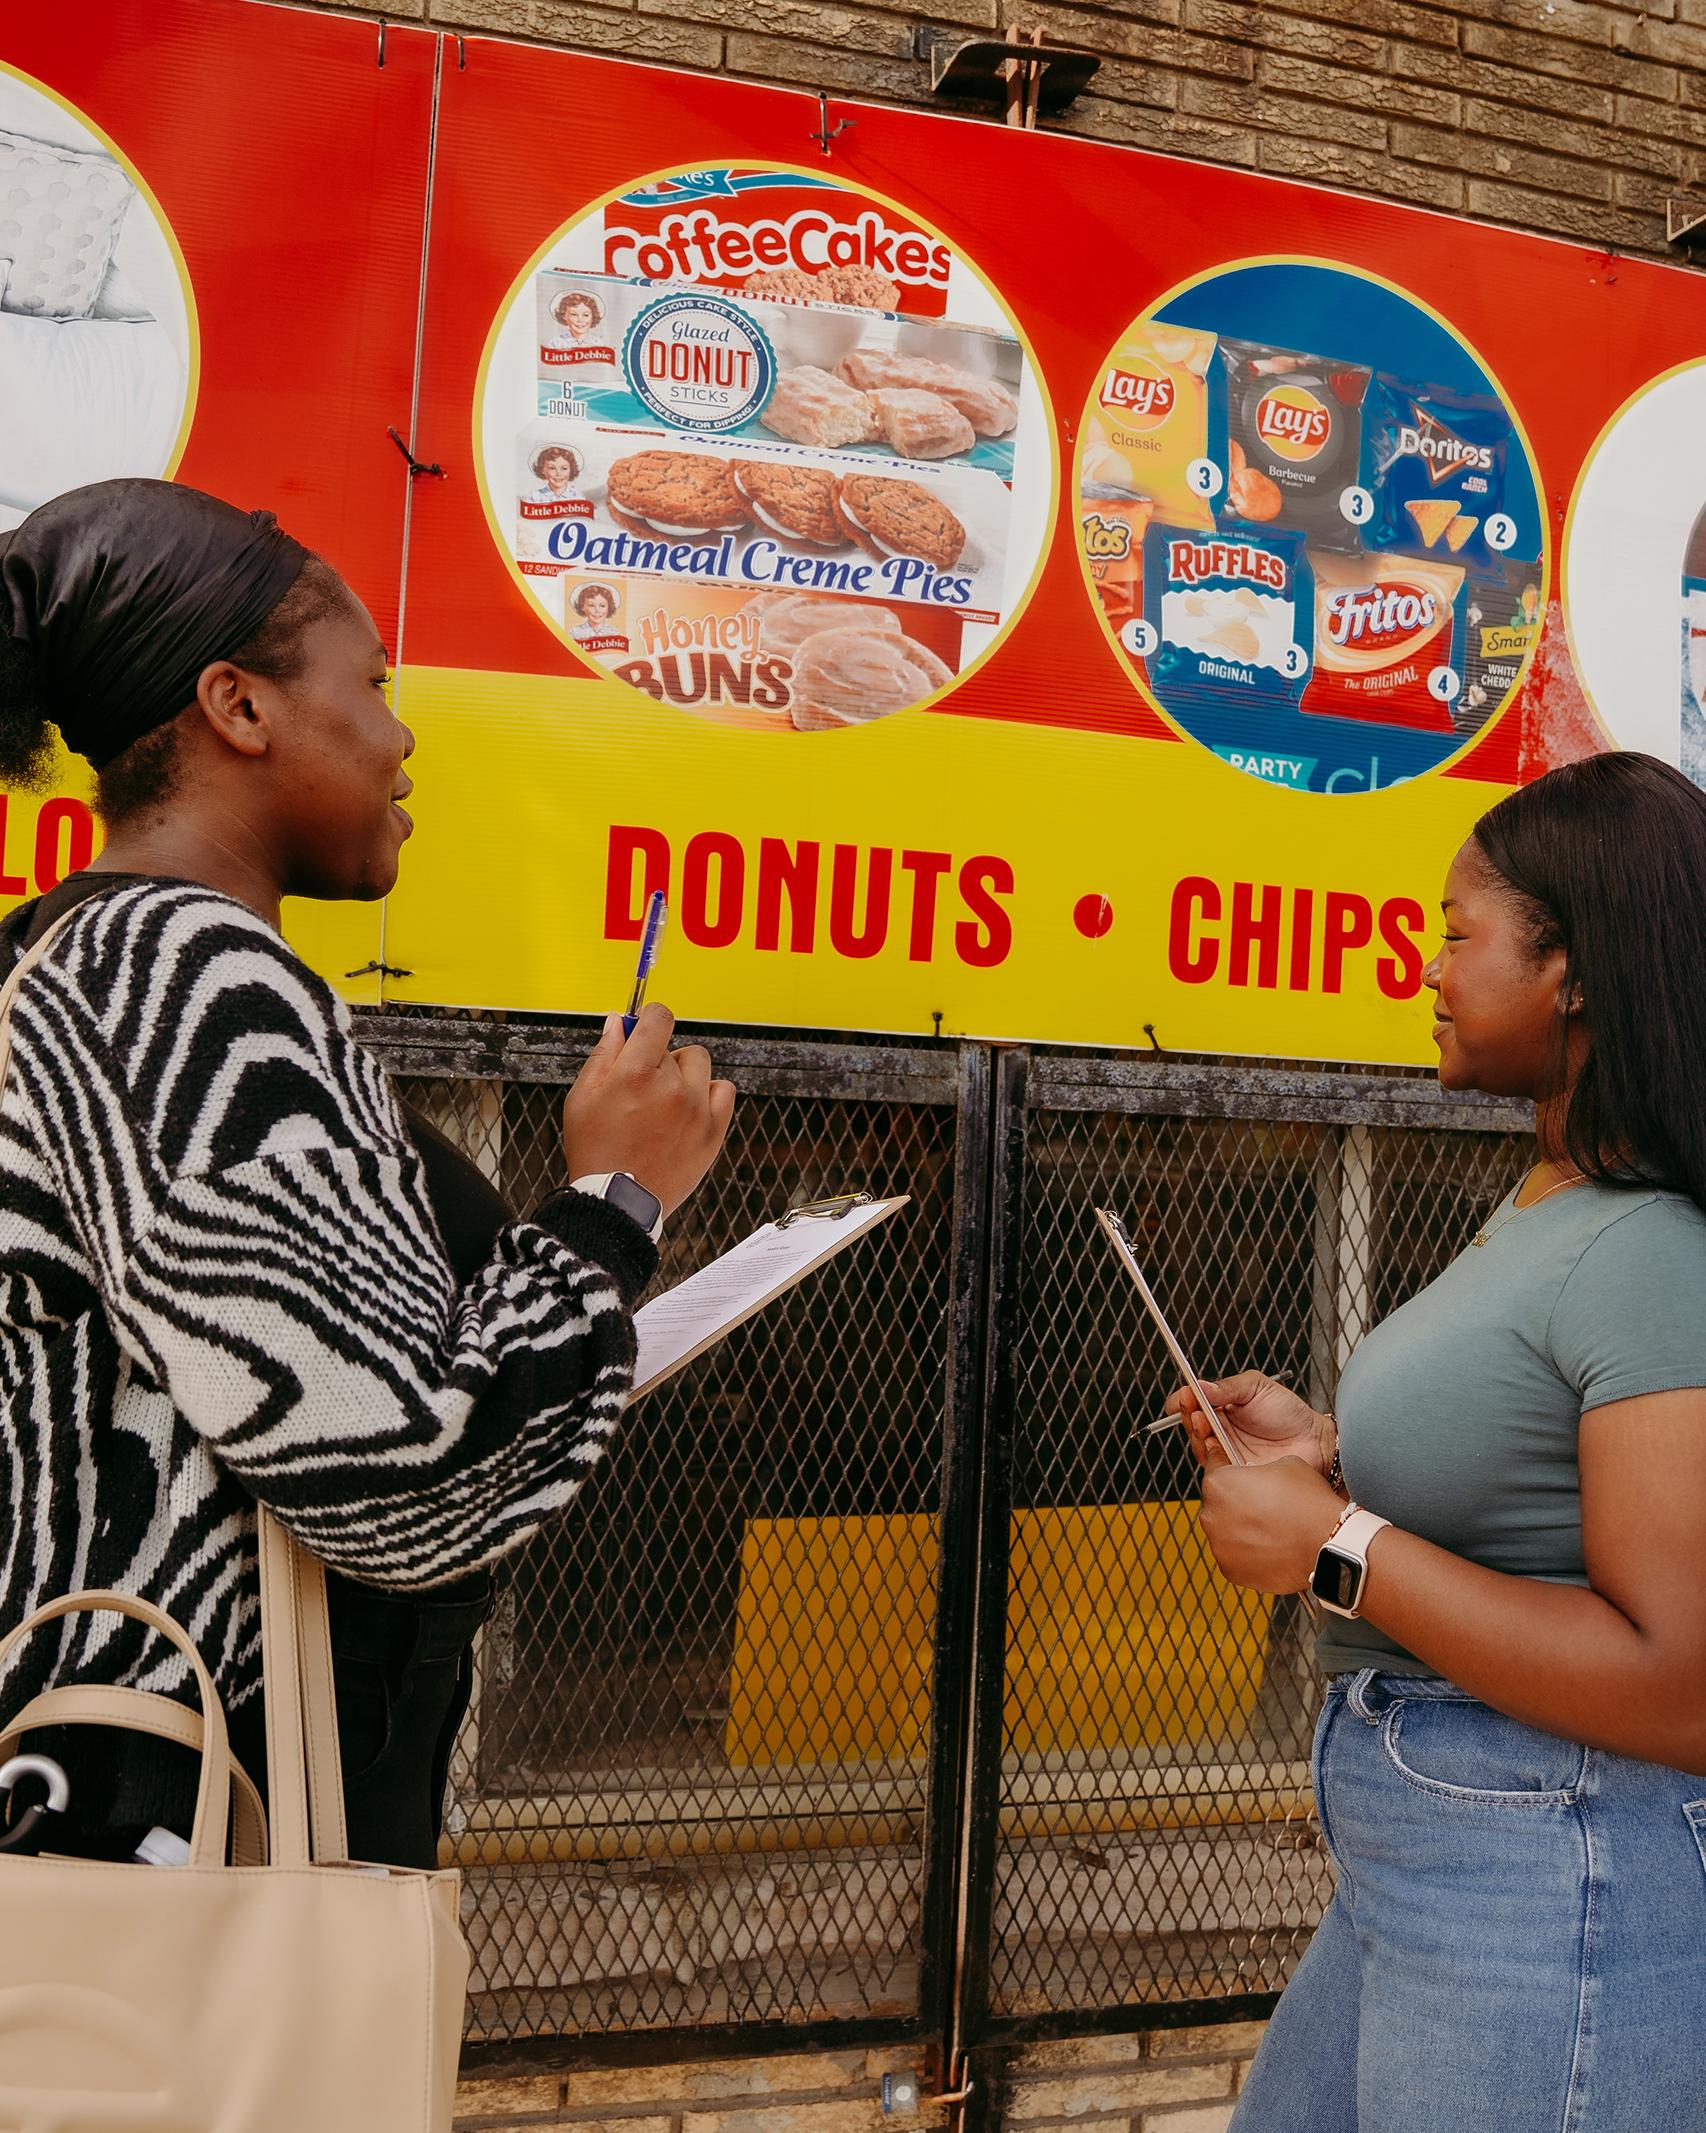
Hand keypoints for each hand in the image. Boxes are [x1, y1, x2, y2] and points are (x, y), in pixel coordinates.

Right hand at [562, 1003, 734, 1216]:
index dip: (650, 1016)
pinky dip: (709, 1092)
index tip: (646, 1025)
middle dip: (657, 1058)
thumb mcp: (582, 1098)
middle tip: (640, 1087)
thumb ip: (603, 1054)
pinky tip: (688, 1108)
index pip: (659, 1018)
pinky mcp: (713, 1130)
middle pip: (674, 1046)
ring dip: (683, 1074)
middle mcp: (672, 1087)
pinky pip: (724, 1090)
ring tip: (663, 1101)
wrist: (617, 1202)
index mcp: (636, 1073)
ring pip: (699, 1065)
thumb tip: (618, 1022)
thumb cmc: (596, 1152)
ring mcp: (697, 1109)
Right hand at [1165, 1370, 1333, 1473]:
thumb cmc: (1290, 1413)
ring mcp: (1226, 1452)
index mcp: (1223, 1407)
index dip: (1185, 1399)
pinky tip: (1217, 1446)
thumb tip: (1201, 1385)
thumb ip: (1229, 1387)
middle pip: (1192, 1425)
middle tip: (1195, 1408)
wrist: (1315, 1441)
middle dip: (1189, 1415)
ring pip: (1199, 1447)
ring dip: (1198, 1435)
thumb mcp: (1257, 1388)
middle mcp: (1221, 1430)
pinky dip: (1212, 1456)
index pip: (1194, 1403)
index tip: (1186, 1394)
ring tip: (1206, 1424)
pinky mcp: (1235, 1473)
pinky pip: (1216, 1468)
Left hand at [1199, 1449, 1344, 1593]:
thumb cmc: (1308, 1503)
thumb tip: (1260, 1475)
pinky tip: (1271, 1548)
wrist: (1327, 1544)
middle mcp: (1211, 1515)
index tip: (1236, 1471)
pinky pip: (1235, 1557)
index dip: (1228, 1467)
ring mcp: (1219, 1546)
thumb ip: (1261, 1468)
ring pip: (1225, 1532)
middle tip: (1263, 1505)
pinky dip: (1248, 1553)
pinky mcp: (1231, 1571)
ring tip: (1270, 1529)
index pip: (1214, 1468)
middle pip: (1218, 1503)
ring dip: (1241, 1529)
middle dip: (1236, 1502)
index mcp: (1219, 1483)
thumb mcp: (1286, 1463)